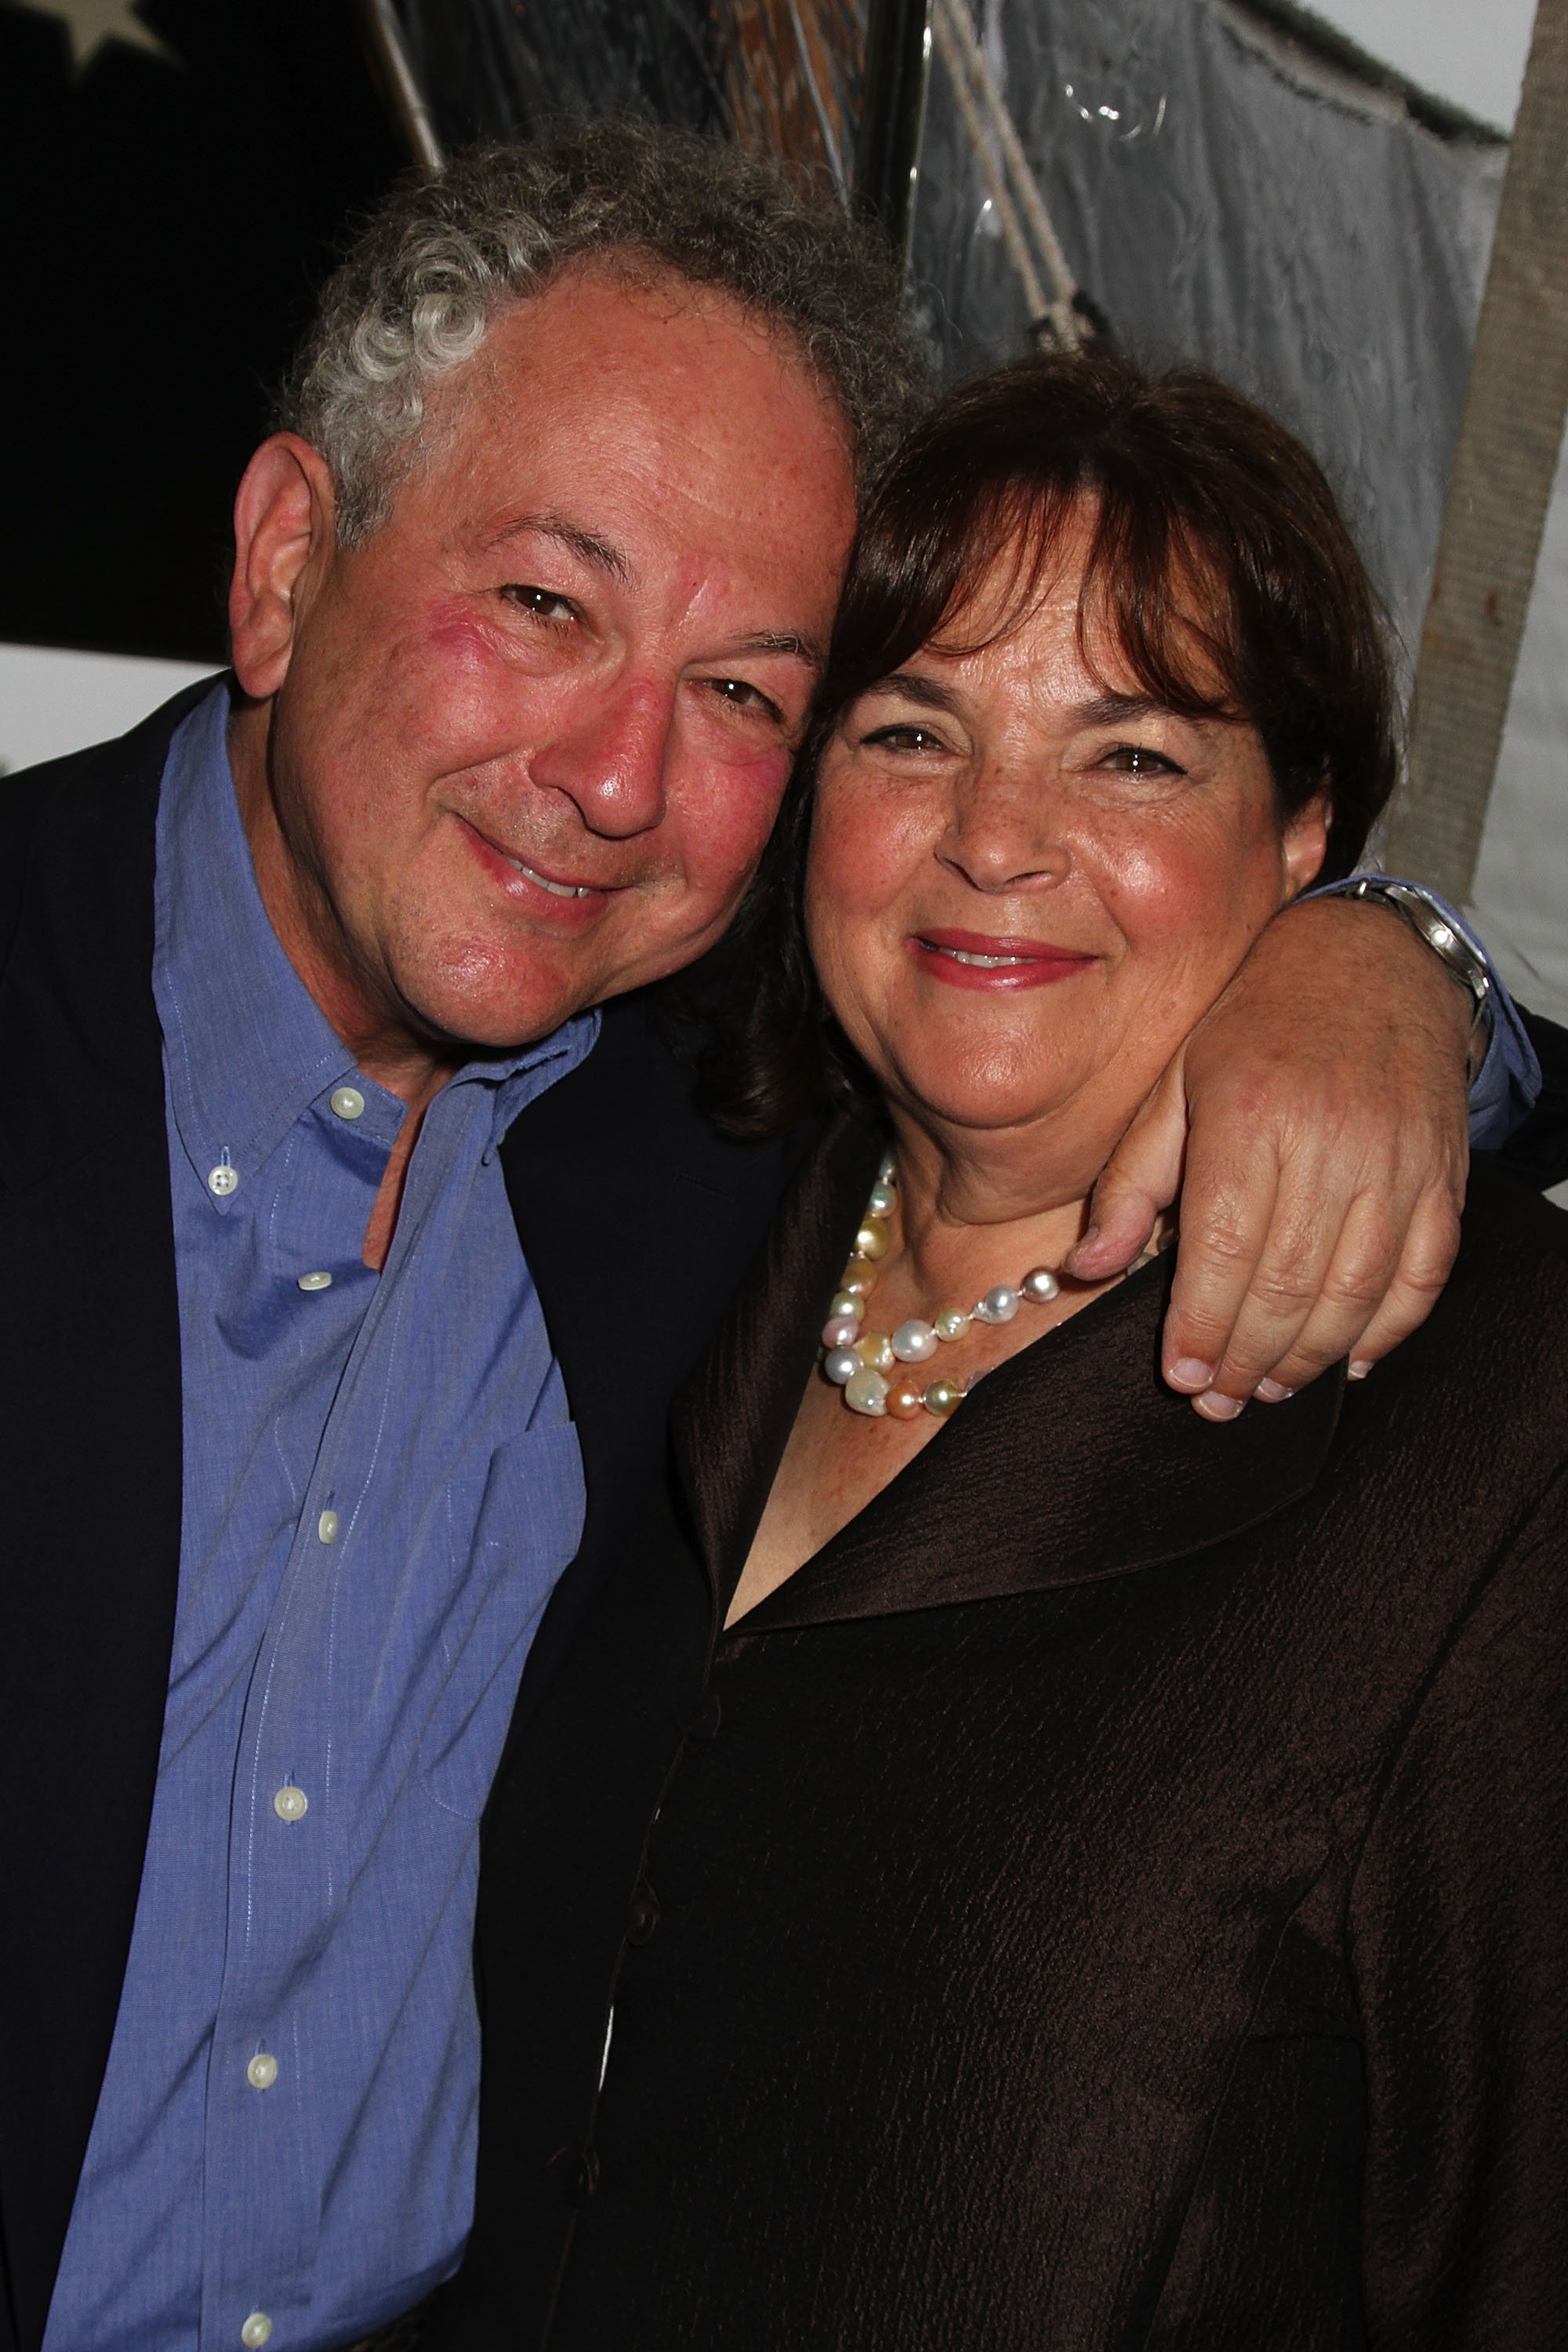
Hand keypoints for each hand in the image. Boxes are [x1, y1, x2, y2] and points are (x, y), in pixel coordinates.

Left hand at [1063, 897, 1471, 1416]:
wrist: (1370, 964)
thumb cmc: (1252, 1026)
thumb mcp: (1172, 1085)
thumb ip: (1130, 1182)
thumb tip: (1086, 1269)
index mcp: (1248, 1116)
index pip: (1224, 1250)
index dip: (1201, 1328)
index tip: (1181, 1379)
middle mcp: (1329, 1142)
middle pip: (1287, 1285)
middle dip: (1246, 1359)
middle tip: (1217, 1401)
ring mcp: (1396, 1162)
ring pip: (1355, 1292)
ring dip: (1309, 1359)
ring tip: (1266, 1387)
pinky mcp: (1443, 1176)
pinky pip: (1424, 1274)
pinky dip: (1388, 1330)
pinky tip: (1348, 1360)